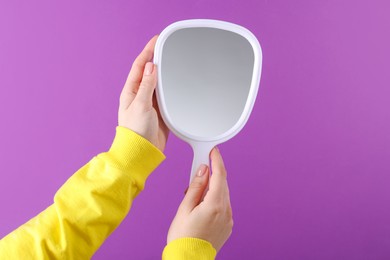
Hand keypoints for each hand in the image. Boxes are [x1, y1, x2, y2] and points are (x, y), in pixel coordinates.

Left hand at [118, 35, 168, 151]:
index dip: (147, 51)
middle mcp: (140, 95)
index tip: (157, 39)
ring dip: (165, 72)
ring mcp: (150, 104)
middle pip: (150, 72)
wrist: (142, 152)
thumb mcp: (140, 105)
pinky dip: (172, 88)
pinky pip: (167, 96)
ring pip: (159, 83)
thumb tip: (150, 66)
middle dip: (157, 58)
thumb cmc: (135, 132)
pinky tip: (178, 83)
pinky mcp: (160, 113)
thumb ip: (146, 86)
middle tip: (167, 46)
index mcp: (131, 91)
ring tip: (173, 59)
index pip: (140, 66)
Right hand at [167, 148, 232, 252]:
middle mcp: (226, 211)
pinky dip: (215, 200)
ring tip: (194, 195)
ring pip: (223, 195)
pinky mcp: (227, 226)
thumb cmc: (183, 237)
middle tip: (198, 172)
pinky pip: (223, 206)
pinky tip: (202, 205)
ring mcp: (228, 220)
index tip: (213, 151)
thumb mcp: (185, 208)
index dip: (217, 161)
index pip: (220, 175)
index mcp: (215, 205)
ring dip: (212, 189)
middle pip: (222, 184)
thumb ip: (196, 187)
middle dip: (212, 175)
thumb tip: (204, 170)